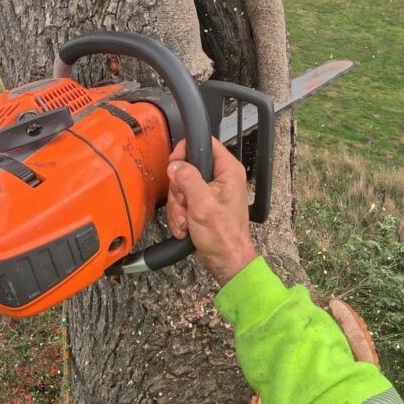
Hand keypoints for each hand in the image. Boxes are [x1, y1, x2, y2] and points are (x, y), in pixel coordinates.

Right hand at [166, 137, 257, 284]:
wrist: (225, 259)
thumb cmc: (223, 236)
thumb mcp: (203, 204)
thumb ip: (188, 180)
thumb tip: (175, 166)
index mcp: (228, 171)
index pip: (205, 144)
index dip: (186, 151)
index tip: (175, 166)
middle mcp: (220, 178)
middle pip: (186, 168)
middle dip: (179, 191)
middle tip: (185, 204)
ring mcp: (209, 191)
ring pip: (181, 186)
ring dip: (178, 207)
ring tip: (186, 221)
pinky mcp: (201, 203)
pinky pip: (181, 201)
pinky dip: (179, 215)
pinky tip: (186, 226)